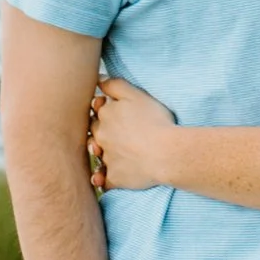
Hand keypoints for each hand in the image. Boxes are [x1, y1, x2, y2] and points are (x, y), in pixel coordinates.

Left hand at [88, 77, 177, 193]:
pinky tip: (101, 179)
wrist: (166, 153)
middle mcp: (101, 137)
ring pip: (97, 156)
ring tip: (107, 153)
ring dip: (100, 154)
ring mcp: (107, 159)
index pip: (96, 111)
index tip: (113, 111)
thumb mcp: (136, 95)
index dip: (103, 110)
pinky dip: (101, 180)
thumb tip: (97, 79)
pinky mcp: (114, 177)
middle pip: (93, 133)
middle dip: (100, 132)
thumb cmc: (154, 121)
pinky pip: (103, 181)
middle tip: (114, 132)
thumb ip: (114, 85)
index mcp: (105, 116)